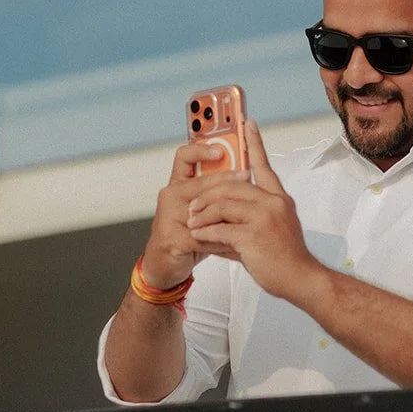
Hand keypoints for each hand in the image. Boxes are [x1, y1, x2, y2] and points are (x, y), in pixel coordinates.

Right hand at [138, 141, 234, 289]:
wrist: (164, 263)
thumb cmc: (186, 232)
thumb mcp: (201, 207)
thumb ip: (216, 191)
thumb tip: (248, 176)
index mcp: (179, 183)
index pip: (185, 157)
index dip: (201, 150)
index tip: (220, 148)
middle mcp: (171, 195)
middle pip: (200, 181)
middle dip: (226, 178)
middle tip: (246, 176)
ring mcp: (168, 215)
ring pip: (203, 209)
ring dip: (227, 212)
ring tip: (246, 212)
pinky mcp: (172, 237)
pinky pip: (203, 236)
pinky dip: (221, 239)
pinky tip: (235, 242)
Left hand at [186, 120, 323, 300]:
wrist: (301, 279)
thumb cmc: (287, 256)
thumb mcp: (278, 226)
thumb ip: (257, 213)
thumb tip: (229, 210)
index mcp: (279, 198)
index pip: (265, 165)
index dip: (255, 144)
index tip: (247, 123)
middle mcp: (273, 202)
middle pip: (233, 186)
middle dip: (208, 194)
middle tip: (192, 205)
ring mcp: (264, 218)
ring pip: (223, 206)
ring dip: (203, 214)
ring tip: (192, 223)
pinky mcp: (252, 236)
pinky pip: (221, 229)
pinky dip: (206, 233)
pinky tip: (199, 237)